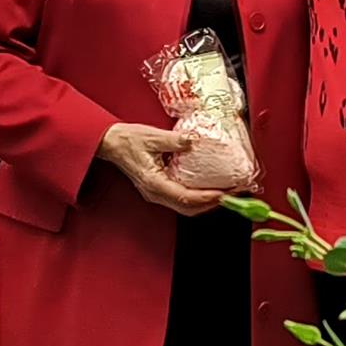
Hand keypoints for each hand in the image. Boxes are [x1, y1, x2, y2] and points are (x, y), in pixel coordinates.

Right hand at [96, 123, 225, 215]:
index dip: (206, 198)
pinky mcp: (160, 188)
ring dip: (207, 202)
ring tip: (227, 192)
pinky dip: (198, 197)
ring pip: (186, 206)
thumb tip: (193, 141)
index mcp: (153, 182)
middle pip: (188, 208)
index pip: (184, 197)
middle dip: (213, 203)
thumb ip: (175, 141)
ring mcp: (157, 193)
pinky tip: (210, 188)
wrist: (111, 143)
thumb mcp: (152, 136)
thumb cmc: (127, 140)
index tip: (225, 193)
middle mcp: (155, 192)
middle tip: (234, 193)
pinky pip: (182, 199)